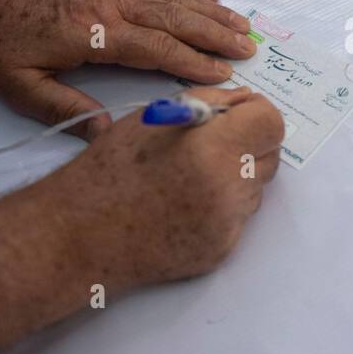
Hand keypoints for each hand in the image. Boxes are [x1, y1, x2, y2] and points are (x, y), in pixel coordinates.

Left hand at [0, 0, 257, 137]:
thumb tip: (107, 133)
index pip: (155, 48)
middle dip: (215, 35)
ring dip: (211, 11)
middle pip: (175, 18)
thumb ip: (63, 110)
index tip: (222, 75)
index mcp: (93, 32)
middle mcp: (111, 2)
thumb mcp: (19, 86)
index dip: (192, 62)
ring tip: (242, 25)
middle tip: (248, 49)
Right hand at [0, 86, 284, 353]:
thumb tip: (245, 103)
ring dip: (236, 174)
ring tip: (190, 174)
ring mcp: (228, 225)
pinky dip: (223, 205)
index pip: (271, 122)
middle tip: (213, 141)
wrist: (81, 235)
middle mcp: (228, 190)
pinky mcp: (222, 250)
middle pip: (271, 155)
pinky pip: (239, 217)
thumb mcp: (155, 116)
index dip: (256, 112)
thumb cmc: (111, 168)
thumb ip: (208, 103)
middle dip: (249, 142)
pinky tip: (185, 203)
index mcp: (212, 149)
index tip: (237, 113)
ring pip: (256, 187)